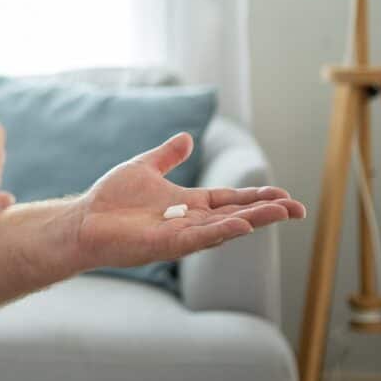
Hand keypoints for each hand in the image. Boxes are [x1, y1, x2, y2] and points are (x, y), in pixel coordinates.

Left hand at [69, 132, 305, 270]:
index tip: (285, 195)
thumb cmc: (110, 199)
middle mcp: (190, 220)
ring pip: (224, 227)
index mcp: (189, 203)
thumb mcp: (144, 168)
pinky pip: (197, 239)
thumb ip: (167, 156)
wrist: (82, 220)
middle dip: (267, 212)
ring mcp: (179, 234)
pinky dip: (219, 232)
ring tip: (280, 213)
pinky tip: (240, 226)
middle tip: (298, 209)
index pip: (231, 200)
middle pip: (236, 215)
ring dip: (252, 221)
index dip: (257, 198)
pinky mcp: (164, 244)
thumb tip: (187, 136)